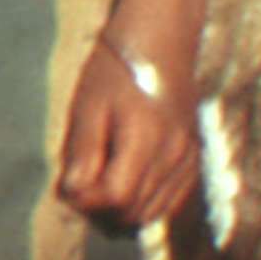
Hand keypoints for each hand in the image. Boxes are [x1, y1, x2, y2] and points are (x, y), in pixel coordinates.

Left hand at [55, 47, 196, 225]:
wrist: (159, 44)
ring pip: (149, 215)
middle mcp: (176, 154)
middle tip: (77, 188)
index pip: (116, 197)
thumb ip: (81, 153)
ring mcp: (188, 161)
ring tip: (95, 185)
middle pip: (133, 214)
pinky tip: (120, 182)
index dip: (86, 201)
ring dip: (118, 212)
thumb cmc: (115, 71)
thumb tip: (72, 195)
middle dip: (99, 212)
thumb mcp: (87, 105)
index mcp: (148, 137)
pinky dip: (139, 204)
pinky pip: (164, 204)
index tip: (68, 186)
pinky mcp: (192, 164)